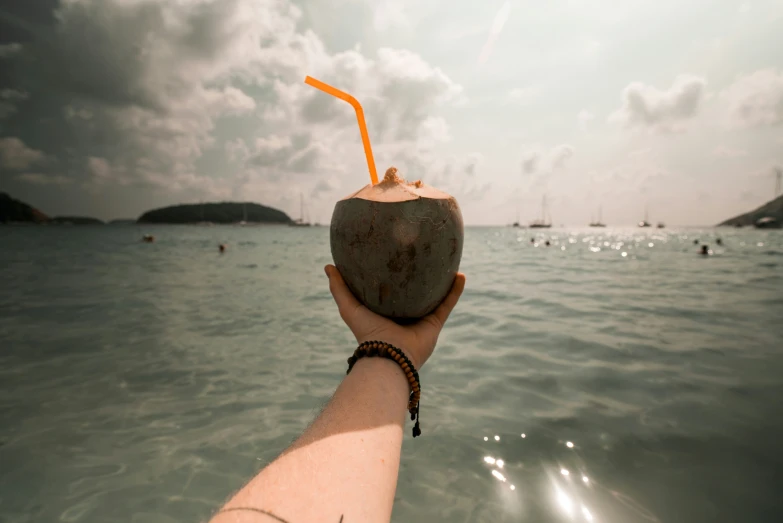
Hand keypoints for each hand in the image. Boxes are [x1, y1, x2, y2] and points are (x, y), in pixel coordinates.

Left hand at [325, 265, 465, 368]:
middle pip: (416, 291)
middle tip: (425, 254)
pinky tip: (461, 275)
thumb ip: (339, 288)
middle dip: (422, 275)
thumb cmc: (367, 332)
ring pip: (435, 295)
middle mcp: (405, 314)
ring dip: (443, 280)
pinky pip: (448, 303)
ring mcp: (421, 318)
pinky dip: (455, 290)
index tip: (398, 255)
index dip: (394, 274)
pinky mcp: (435, 323)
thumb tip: (329, 266)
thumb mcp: (349, 307)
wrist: (388, 355)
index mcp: (386, 311)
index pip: (392, 290)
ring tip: (448, 260)